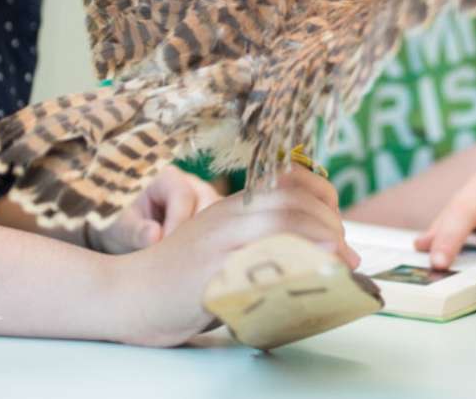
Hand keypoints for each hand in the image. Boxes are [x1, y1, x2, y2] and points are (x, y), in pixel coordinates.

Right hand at [108, 167, 358, 346]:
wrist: (129, 295)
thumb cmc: (181, 276)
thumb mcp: (222, 242)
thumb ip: (260, 237)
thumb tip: (316, 247)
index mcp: (233, 205)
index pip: (288, 181)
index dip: (322, 195)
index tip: (337, 222)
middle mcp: (228, 216)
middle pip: (290, 203)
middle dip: (329, 225)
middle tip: (345, 254)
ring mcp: (218, 243)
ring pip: (279, 226)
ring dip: (319, 243)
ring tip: (339, 264)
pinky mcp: (210, 274)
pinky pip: (257, 264)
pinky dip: (289, 268)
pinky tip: (307, 277)